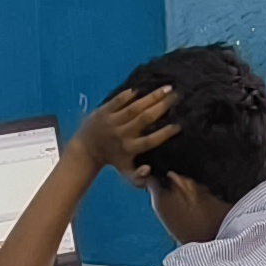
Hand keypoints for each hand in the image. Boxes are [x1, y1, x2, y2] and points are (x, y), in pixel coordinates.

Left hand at [66, 82, 181, 178]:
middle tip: (177, 96)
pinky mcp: (103, 112)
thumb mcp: (125, 173)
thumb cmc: (113, 160)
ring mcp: (112, 121)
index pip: (150, 141)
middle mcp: (122, 134)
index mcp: (129, 148)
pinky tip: (141, 88)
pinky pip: (117, 101)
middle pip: (145, 119)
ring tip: (167, 88)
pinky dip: (128, 95)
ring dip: (152, 97)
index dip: (165, 133)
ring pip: (134, 107)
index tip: (179, 126)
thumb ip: (139, 178)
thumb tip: (149, 170)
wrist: (86, 150)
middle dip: (162, 106)